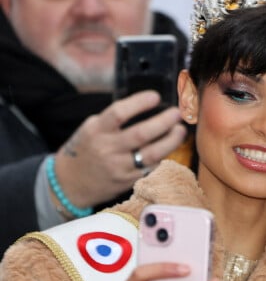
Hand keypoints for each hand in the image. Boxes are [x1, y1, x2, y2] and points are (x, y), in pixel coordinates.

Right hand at [53, 90, 187, 207]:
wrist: (69, 184)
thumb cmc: (86, 148)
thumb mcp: (92, 127)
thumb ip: (115, 118)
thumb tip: (146, 104)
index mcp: (97, 130)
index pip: (119, 113)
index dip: (139, 103)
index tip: (156, 96)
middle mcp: (107, 149)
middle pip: (141, 134)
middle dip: (163, 122)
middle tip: (177, 113)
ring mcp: (119, 167)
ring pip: (151, 154)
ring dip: (170, 141)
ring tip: (180, 130)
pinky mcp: (128, 181)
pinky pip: (151, 168)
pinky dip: (163, 157)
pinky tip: (169, 148)